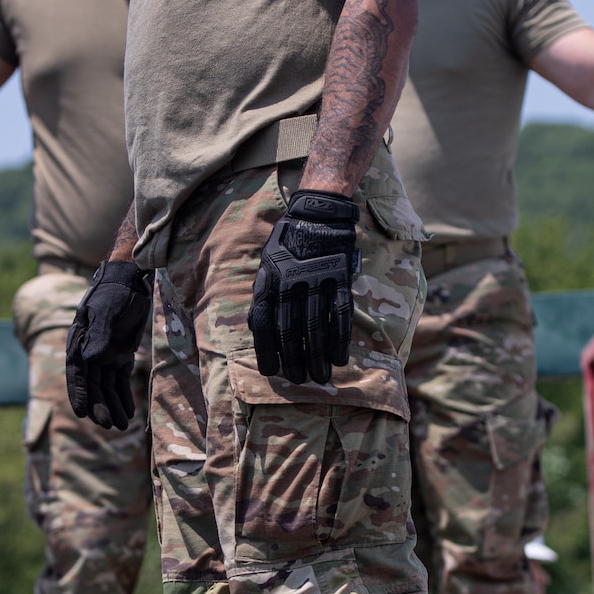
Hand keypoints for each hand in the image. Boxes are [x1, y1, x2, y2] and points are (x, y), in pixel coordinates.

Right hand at [65, 260, 151, 430]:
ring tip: (121, 426)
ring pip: (106, 387)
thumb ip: (99, 335)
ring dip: (112, 406)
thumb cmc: (114, 293)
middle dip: (100, 406)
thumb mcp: (106, 311)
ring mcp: (104, 355)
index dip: (79, 393)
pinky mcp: (120, 355)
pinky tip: (129, 413)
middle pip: (92, 385)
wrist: (130, 281)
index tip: (82, 413)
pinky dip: (123, 397)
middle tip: (109, 425)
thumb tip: (90, 359)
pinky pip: (120, 381)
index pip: (77, 373)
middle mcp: (89, 352)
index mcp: (79, 342)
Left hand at [248, 191, 359, 384]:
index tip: (272, 372)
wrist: (317, 213)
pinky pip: (340, 314)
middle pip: (290, 329)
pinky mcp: (339, 277)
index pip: (263, 322)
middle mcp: (290, 281)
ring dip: (318, 355)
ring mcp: (316, 279)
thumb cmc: (288, 245)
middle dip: (295, 359)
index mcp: (268, 280)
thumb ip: (262, 295)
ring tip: (320, 376)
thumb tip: (254, 328)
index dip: (266, 350)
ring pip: (316, 326)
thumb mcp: (266, 264)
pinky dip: (340, 339)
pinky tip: (340, 357)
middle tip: (301, 380)